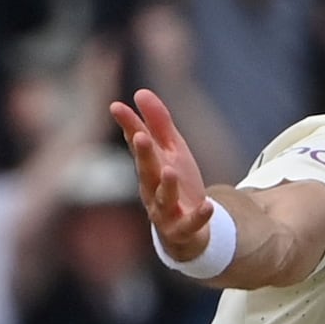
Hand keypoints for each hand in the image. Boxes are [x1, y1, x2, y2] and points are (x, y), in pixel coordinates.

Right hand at [110, 89, 212, 261]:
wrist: (186, 231)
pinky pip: (190, 223)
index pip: (138, 144)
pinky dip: (198, 216)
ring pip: (163, 198)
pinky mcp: (182, 229)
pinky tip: (207, 205)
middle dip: (143, 155)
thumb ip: (159, 125)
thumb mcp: (172, 152)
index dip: (129, 126)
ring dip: (166, 186)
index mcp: (149, 167)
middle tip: (140, 137)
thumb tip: (141, 93)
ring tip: (170, 171)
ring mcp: (166, 211)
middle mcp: (152, 189)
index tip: (117, 107)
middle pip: (147, 170)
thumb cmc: (175, 185)